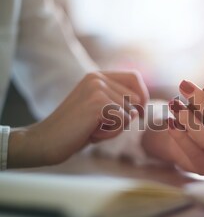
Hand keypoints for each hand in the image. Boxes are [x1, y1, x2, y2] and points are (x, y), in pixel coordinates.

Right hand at [7, 71, 148, 167]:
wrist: (47, 140)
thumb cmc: (76, 130)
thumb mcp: (101, 113)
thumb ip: (120, 105)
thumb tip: (139, 110)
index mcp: (97, 76)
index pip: (134, 78)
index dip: (142, 97)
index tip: (139, 114)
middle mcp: (97, 77)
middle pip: (136, 98)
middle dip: (126, 118)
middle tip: (101, 125)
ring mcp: (97, 88)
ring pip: (130, 113)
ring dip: (116, 128)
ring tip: (93, 128)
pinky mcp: (97, 103)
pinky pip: (123, 121)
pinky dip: (111, 133)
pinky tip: (92, 132)